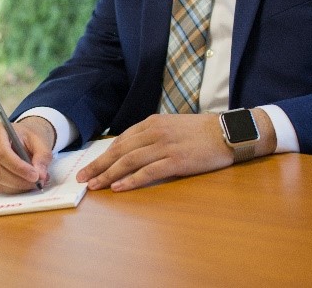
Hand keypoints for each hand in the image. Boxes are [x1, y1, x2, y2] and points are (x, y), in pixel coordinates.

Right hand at [0, 116, 54, 193]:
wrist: (21, 138)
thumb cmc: (28, 137)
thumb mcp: (40, 141)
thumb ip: (42, 156)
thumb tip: (40, 175)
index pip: (1, 152)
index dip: (18, 167)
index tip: (35, 176)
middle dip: (17, 180)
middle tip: (36, 183)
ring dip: (16, 186)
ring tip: (33, 183)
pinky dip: (12, 189)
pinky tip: (24, 185)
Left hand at [76, 109, 276, 191]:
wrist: (228, 132)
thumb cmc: (200, 131)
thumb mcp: (171, 126)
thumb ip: (152, 135)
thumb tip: (131, 150)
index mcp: (152, 123)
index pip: (121, 141)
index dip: (103, 155)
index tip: (90, 166)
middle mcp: (154, 133)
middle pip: (119, 152)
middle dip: (98, 166)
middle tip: (82, 178)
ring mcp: (164, 147)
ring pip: (129, 162)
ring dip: (108, 175)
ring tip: (94, 186)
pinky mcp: (176, 161)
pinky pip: (148, 172)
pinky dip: (130, 181)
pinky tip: (118, 188)